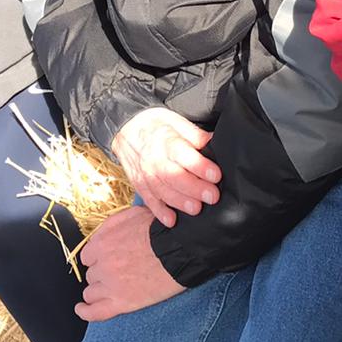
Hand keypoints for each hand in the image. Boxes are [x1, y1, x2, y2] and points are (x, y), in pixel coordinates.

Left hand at [76, 204, 185, 321]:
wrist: (182, 250)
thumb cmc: (161, 231)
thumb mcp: (133, 214)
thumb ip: (112, 224)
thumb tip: (101, 234)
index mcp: (102, 243)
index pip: (88, 256)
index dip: (98, 258)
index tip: (108, 260)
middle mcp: (103, 265)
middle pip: (92, 274)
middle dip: (102, 273)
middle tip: (119, 272)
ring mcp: (111, 285)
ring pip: (91, 292)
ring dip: (99, 290)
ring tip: (111, 289)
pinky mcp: (122, 302)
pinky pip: (94, 312)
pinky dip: (85, 311)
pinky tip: (81, 309)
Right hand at [110, 107, 220, 226]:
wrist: (125, 129)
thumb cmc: (156, 125)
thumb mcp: (175, 121)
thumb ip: (195, 134)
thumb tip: (215, 141)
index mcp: (165, 140)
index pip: (182, 154)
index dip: (200, 166)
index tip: (216, 175)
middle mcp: (154, 159)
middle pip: (173, 176)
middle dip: (194, 188)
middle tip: (213, 196)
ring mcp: (145, 174)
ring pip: (162, 191)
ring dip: (180, 202)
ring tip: (196, 209)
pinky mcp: (141, 186)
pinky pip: (149, 201)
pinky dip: (159, 212)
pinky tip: (172, 221)